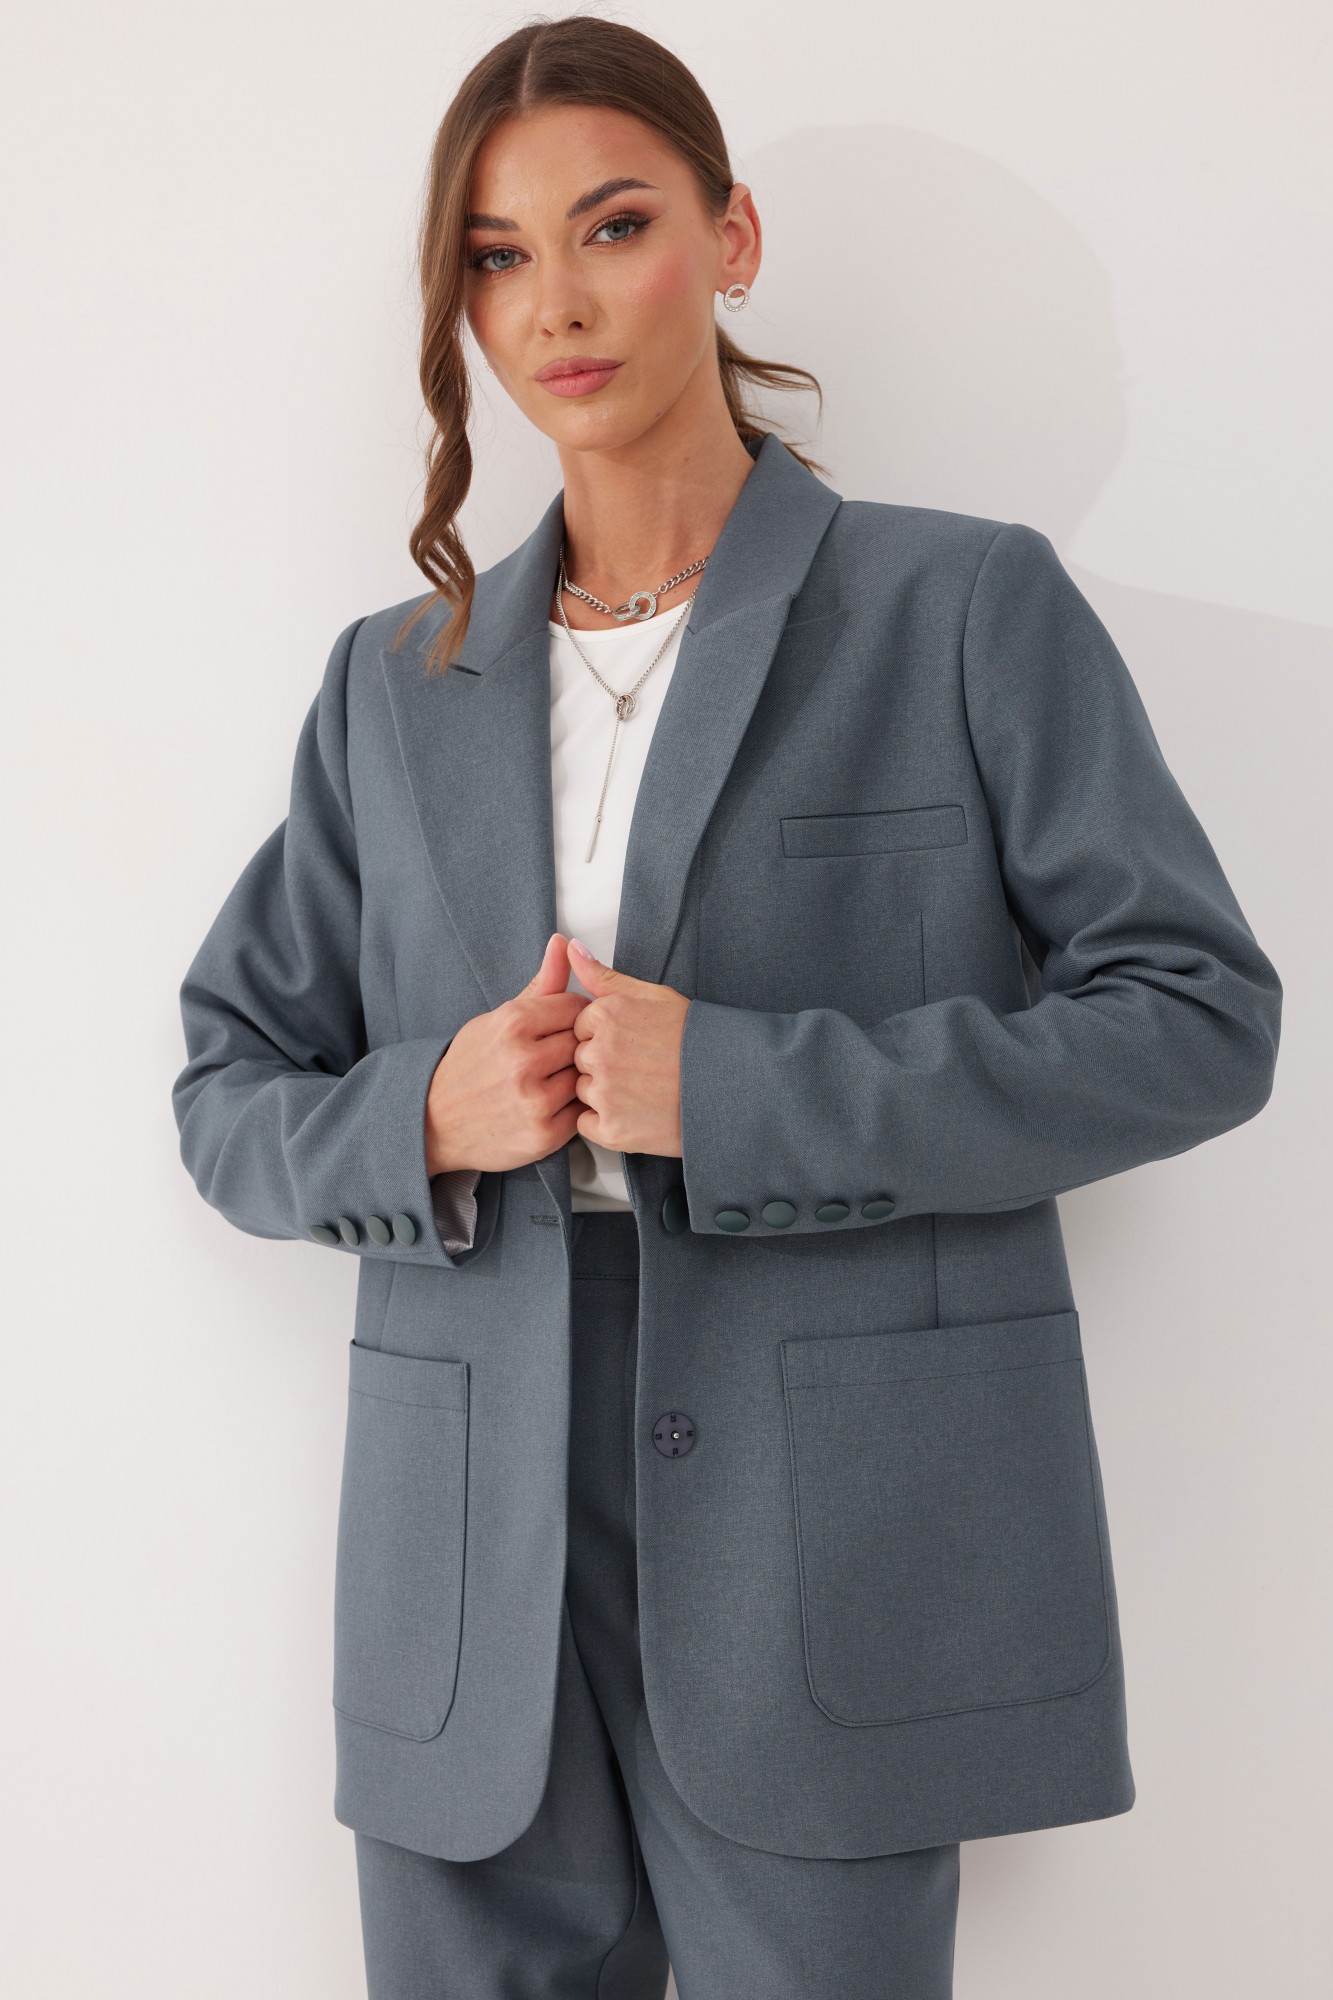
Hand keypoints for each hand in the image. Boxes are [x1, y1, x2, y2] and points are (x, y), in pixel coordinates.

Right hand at [424, 934, 588, 1174]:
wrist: (434, 1122)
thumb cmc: (470, 1066)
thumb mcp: (498, 1018)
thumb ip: (541, 984)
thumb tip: (564, 942)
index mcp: (513, 1023)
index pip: (576, 1006)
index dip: (571, 1017)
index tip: (557, 1029)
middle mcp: (524, 1061)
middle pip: (583, 1042)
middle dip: (575, 1048)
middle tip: (555, 1057)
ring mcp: (534, 1101)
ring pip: (585, 1077)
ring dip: (576, 1078)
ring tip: (553, 1080)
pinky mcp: (543, 1136)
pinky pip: (581, 1112)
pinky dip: (572, 1108)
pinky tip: (552, 1104)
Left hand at [566, 937, 690, 1157]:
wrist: (733, 1086)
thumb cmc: (697, 1040)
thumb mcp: (653, 996)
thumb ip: (605, 977)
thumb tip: (570, 948)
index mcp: (606, 1015)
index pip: (581, 1029)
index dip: (607, 1038)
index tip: (634, 1045)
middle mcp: (601, 1053)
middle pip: (581, 1060)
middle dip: (604, 1066)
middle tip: (643, 1069)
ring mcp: (605, 1093)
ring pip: (583, 1092)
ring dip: (605, 1095)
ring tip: (645, 1091)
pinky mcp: (612, 1129)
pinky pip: (587, 1125)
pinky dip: (607, 1124)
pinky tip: (638, 1113)